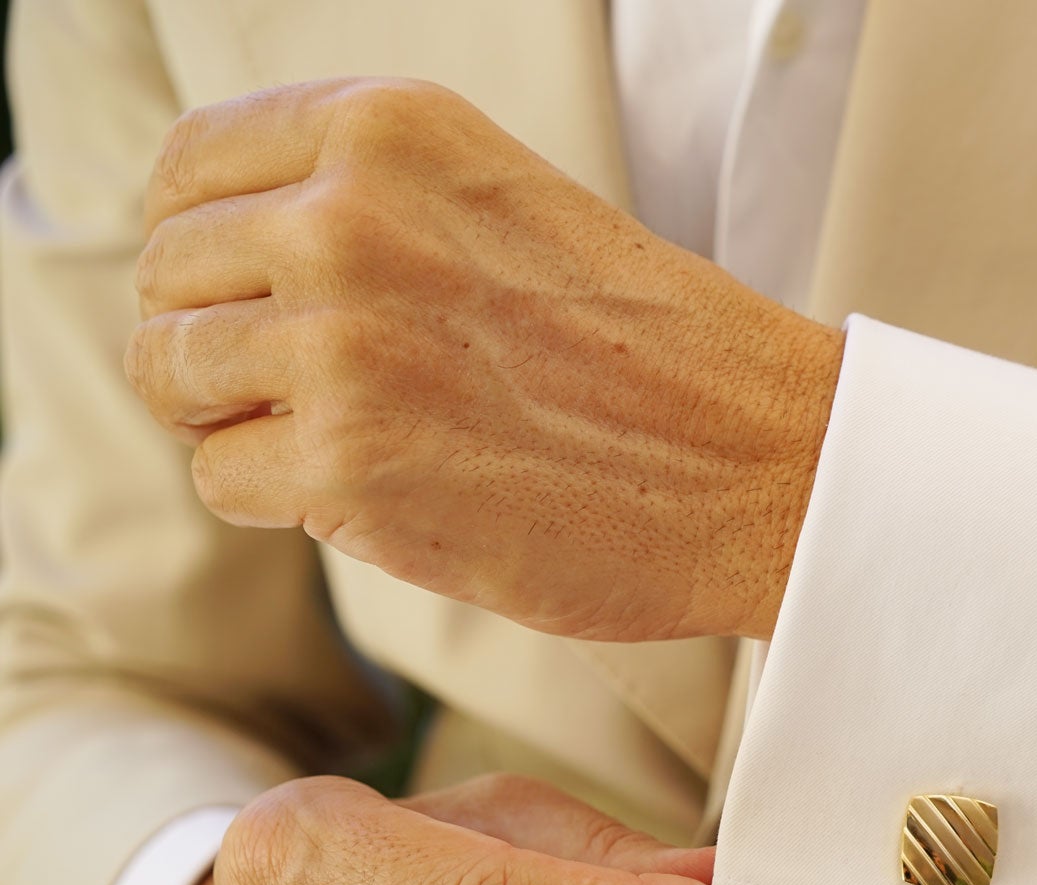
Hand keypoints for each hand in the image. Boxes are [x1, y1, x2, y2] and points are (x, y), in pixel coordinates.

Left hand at [124, 78, 843, 641]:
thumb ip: (368, 204)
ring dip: (244, 422)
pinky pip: (223, 478)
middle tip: (319, 391)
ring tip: (354, 439)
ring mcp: (340, 344)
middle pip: (169, 280)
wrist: (763, 462)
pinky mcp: (348, 467)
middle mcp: (346, 217)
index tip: (254, 298)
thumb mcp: (504, 202)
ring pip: (174, 378)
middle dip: (222, 343)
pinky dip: (283, 497)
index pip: (191, 171)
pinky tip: (381, 490)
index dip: (206, 246)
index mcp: (388, 129)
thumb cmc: (654, 349)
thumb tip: (226, 262)